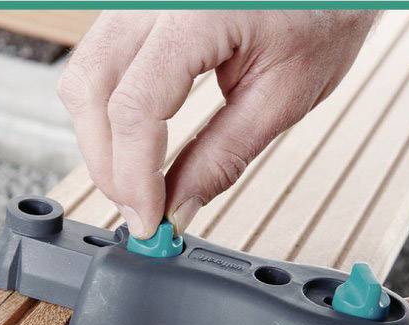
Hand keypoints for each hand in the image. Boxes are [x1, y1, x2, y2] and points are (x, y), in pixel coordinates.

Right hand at [57, 10, 377, 237]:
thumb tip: (178, 207)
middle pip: (91, 89)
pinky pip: (100, 60)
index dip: (134, 175)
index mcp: (197, 13)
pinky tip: (135, 143)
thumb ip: (224, 155)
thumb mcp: (284, 95)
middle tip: (140, 211)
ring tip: (137, 183)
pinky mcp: (138, 8)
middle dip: (107, 163)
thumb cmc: (323, 14)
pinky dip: (107, 110)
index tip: (149, 220)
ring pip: (84, 75)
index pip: (135, 107)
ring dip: (100, 139)